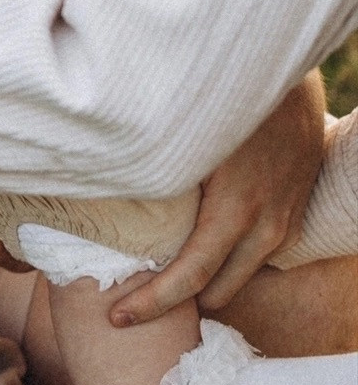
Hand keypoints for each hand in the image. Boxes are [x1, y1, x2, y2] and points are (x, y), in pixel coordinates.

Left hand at [111, 73, 325, 324]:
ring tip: (160, 283)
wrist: (280, 65)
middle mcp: (267, 223)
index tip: (116, 318)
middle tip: (132, 306)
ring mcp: (286, 219)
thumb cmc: (222, 96)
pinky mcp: (294, 210)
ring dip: (205, 284)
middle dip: (178, 304)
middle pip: (218, 290)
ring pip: (240, 274)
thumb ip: (148, 173)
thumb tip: (91, 188)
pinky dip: (227, 260)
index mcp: (235, 209)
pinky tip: (198, 250)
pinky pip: (258, 252)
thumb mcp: (181, 136)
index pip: (190, 278)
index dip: (150, 304)